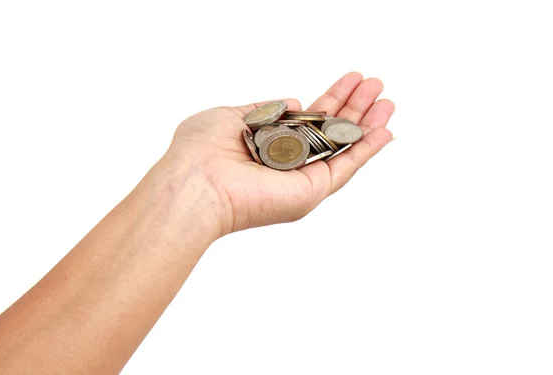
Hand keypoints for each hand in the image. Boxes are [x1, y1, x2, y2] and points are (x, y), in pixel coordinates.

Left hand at [162, 72, 394, 235]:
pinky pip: (344, 168)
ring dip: (367, 125)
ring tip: (387, 101)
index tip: (350, 81)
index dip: (331, 100)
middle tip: (376, 85)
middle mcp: (287, 164)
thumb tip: (296, 104)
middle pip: (330, 132)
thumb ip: (265, 108)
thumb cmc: (199, 151)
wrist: (194, 183)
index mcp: (269, 145)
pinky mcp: (310, 191)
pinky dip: (366, 151)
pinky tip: (384, 132)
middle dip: (355, 108)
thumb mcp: (231, 115)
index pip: (308, 121)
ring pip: (342, 149)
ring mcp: (300, 179)